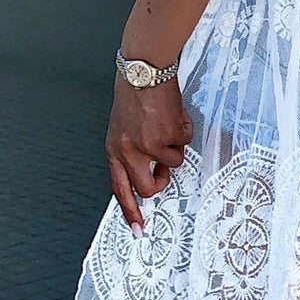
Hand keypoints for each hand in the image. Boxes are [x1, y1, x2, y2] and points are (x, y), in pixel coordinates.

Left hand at [106, 75, 193, 235]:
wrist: (143, 70)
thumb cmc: (135, 93)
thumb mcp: (124, 127)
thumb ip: (134, 150)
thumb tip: (155, 170)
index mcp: (114, 149)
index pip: (119, 188)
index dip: (130, 210)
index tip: (138, 229)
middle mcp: (127, 151)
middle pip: (148, 187)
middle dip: (161, 181)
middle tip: (165, 169)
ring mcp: (147, 146)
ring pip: (173, 163)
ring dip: (175, 144)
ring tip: (167, 122)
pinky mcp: (166, 136)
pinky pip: (185, 142)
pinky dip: (184, 128)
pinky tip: (173, 112)